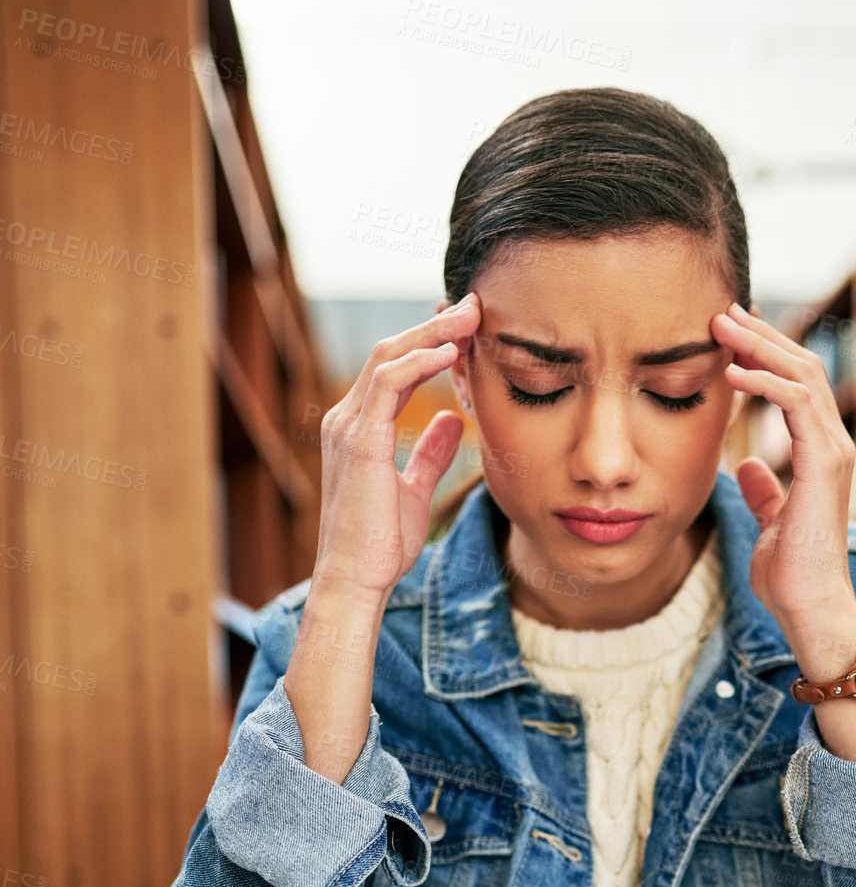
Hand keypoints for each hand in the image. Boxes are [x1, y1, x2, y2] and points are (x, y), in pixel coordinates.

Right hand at [313, 294, 480, 598]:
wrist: (356, 580)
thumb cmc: (380, 544)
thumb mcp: (414, 490)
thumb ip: (431, 453)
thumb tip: (454, 419)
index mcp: (359, 428)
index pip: (393, 368)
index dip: (430, 343)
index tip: (471, 330)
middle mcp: (347, 420)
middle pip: (390, 351)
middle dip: (434, 325)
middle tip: (476, 306)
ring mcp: (349, 428)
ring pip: (388, 357)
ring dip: (432, 333)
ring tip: (471, 318)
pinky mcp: (360, 442)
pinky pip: (388, 383)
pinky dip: (419, 362)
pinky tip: (451, 353)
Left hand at [711, 304, 855, 769]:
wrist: (809, 607)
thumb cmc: (790, 572)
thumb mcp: (768, 521)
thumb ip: (763, 490)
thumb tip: (745, 466)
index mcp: (820, 452)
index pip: (795, 383)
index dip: (764, 354)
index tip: (728, 332)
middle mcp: (833, 443)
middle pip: (801, 366)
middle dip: (761, 335)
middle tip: (722, 310)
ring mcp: (833, 451)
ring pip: (801, 374)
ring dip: (759, 346)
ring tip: (721, 326)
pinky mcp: (824, 464)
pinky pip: (796, 404)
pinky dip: (763, 382)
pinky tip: (731, 372)